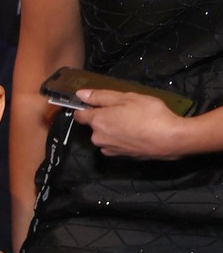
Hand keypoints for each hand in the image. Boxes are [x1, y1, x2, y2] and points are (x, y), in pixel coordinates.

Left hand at [72, 89, 186, 158]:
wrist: (171, 139)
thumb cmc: (149, 115)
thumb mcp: (126, 98)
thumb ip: (101, 96)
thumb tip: (80, 94)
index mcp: (97, 122)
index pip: (79, 115)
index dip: (85, 108)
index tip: (95, 104)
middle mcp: (98, 138)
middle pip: (94, 126)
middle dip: (105, 118)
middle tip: (125, 110)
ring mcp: (109, 149)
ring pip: (105, 136)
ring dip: (113, 130)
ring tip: (133, 123)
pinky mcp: (121, 157)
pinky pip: (116, 145)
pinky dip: (122, 140)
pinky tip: (136, 134)